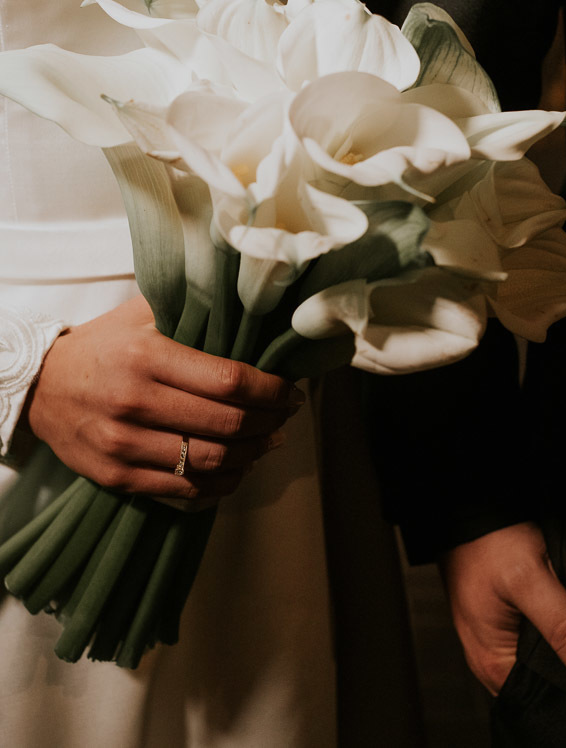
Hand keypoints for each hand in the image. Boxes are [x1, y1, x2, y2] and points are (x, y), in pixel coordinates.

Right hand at [24, 295, 303, 500]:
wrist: (43, 388)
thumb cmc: (104, 346)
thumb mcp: (141, 313)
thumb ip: (192, 309)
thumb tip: (254, 310)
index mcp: (147, 357)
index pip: (228, 380)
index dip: (270, 390)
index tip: (290, 391)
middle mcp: (135, 402)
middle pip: (226, 424)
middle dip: (269, 421)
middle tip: (286, 415)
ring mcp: (124, 444)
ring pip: (211, 462)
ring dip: (252, 454)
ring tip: (268, 440)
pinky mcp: (117, 476)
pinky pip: (185, 488)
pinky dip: (221, 482)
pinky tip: (237, 466)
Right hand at [441, 522, 565, 694]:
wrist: (469, 512)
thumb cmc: (486, 542)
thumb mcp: (530, 581)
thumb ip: (563, 628)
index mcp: (492, 663)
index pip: (545, 699)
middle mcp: (490, 658)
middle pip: (546, 681)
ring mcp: (496, 639)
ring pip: (544, 660)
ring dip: (565, 646)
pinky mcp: (503, 622)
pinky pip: (535, 640)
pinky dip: (554, 630)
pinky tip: (562, 615)